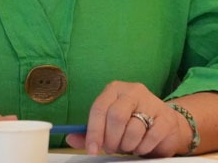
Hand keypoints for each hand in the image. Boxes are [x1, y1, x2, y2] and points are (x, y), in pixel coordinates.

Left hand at [64, 81, 190, 156]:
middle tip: (111, 148)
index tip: (92, 149)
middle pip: (116, 117)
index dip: (94, 131)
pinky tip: (141, 147)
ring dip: (127, 145)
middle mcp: (133, 91)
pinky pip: (151, 137)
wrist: (166, 124)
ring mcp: (152, 103)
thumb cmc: (132, 122)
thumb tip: (70, 138)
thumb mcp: (109, 124)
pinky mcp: (167, 118)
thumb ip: (92, 131)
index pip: (99, 108)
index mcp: (114, 89)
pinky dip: (143, 147)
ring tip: (127, 146)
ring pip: (133, 129)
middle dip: (111, 139)